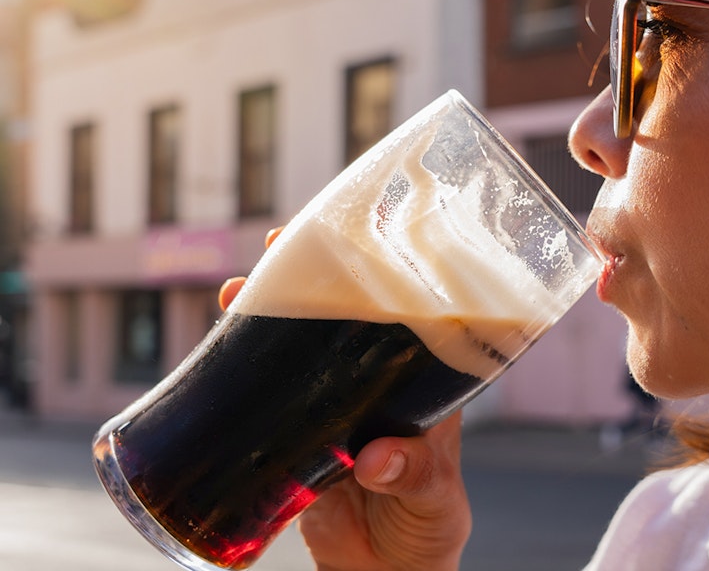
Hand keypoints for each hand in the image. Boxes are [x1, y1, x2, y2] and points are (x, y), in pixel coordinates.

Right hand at [218, 229, 472, 570]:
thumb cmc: (430, 525)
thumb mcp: (434, 497)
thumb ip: (413, 474)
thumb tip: (377, 459)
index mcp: (422, 387)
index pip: (409, 316)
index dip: (384, 275)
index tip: (357, 239)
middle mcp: (378, 386)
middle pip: (345, 320)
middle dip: (312, 281)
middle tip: (277, 249)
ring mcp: (335, 410)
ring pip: (300, 352)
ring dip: (268, 319)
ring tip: (233, 290)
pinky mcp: (298, 442)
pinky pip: (269, 399)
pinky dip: (243, 374)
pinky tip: (219, 352)